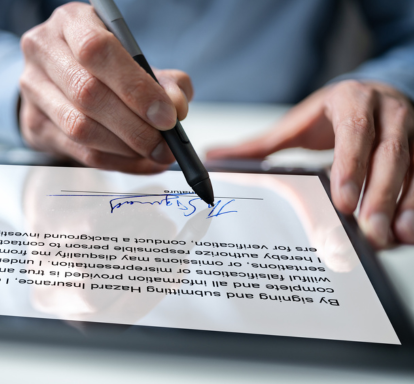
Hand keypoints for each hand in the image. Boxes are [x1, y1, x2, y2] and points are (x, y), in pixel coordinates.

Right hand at [18, 2, 192, 173]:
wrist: (59, 78)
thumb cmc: (103, 64)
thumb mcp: (135, 59)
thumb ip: (163, 80)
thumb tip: (176, 106)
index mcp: (71, 22)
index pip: (97, 50)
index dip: (135, 87)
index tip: (166, 115)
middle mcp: (44, 51)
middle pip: (88, 94)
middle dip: (134, 126)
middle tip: (165, 144)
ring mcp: (33, 89)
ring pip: (80, 128)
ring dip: (125, 148)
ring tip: (155, 154)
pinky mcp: (34, 124)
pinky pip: (79, 152)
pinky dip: (117, 162)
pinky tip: (140, 162)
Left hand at [207, 80, 413, 247]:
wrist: (376, 92)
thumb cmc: (334, 113)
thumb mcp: (298, 124)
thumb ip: (260, 144)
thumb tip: (213, 157)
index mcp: (353, 101)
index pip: (354, 131)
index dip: (351, 164)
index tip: (341, 199)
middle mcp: (389, 113)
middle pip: (390, 154)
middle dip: (379, 194)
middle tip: (367, 230)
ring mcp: (413, 130)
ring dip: (406, 204)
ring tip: (392, 238)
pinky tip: (408, 232)